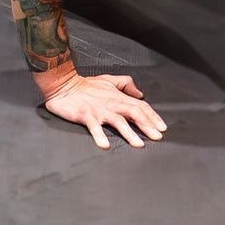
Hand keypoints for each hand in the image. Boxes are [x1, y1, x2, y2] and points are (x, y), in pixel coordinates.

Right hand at [38, 73, 165, 149]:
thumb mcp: (108, 80)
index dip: (152, 116)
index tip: (162, 128)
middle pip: (134, 113)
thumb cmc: (85, 84)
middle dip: (147, 125)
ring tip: (138, 144)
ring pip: (118, 121)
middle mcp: (111, 103)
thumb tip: (140, 93)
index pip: (140, 106)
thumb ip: (126, 84)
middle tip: (157, 137)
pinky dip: (99, 135)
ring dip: (129, 133)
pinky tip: (105, 145)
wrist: (63, 84)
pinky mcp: (85, 115)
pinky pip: (94, 127)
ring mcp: (98, 110)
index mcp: (117, 97)